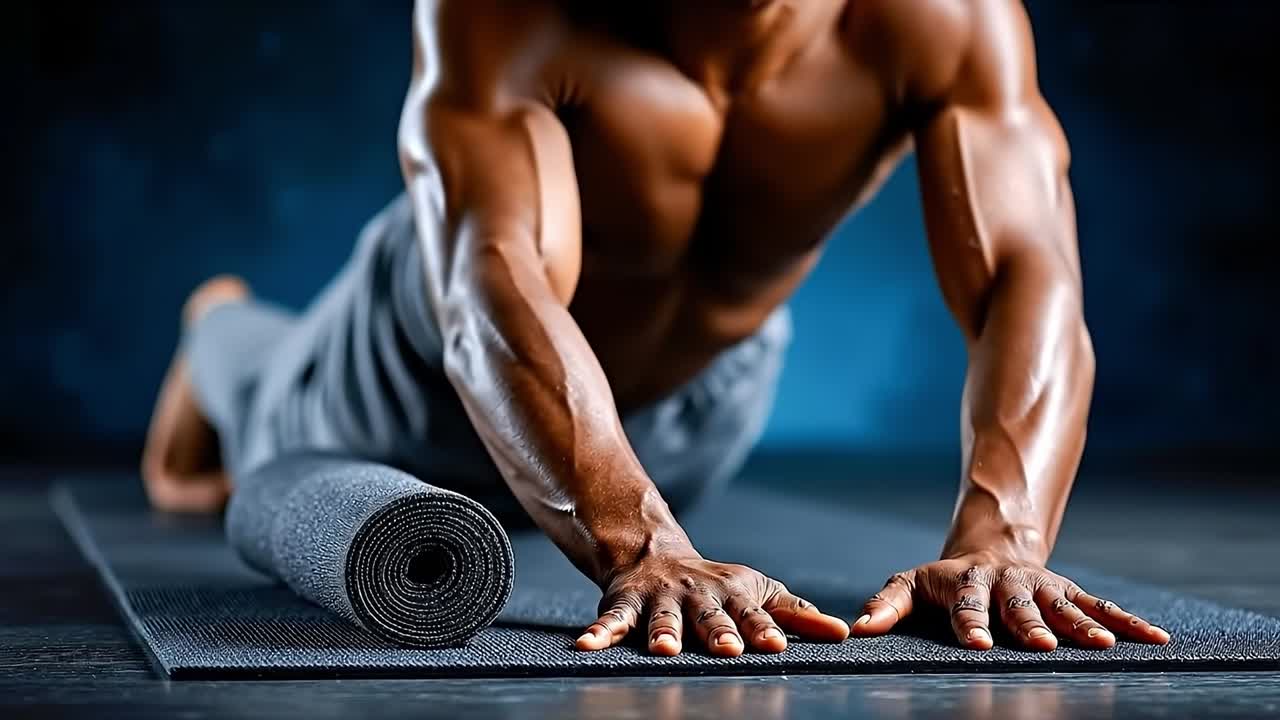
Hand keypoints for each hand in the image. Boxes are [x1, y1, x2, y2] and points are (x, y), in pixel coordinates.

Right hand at [576, 550, 849, 655]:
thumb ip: (797, 614)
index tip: (776, 645)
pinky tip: (586, 645)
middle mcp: (698, 595)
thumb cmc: (717, 585)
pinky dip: (599, 631)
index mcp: (733, 595)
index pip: (754, 615)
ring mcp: (661, 599)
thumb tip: (844, 634)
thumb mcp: (759, 592)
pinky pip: (612, 619)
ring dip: (662, 632)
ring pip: (662, 618)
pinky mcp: (626, 603)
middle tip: (729, 649)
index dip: (765, 629)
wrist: (654, 553)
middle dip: (718, 632)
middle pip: (710, 617)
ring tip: (662, 650)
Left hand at [850, 551, 1170, 650]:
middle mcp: (1008, 583)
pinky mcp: (1069, 592)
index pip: (967, 605)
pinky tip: (1155, 639)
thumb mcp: (911, 586)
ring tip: (1103, 646)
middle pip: (1019, 605)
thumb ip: (887, 605)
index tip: (978, 646)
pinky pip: (1101, 607)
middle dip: (1031, 626)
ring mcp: (1042, 587)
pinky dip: (1128, 622)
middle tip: (1042, 647)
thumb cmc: (944, 582)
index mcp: (967, 583)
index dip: (971, 624)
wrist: (990, 549)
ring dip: (1082, 625)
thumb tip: (858, 629)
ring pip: (1064, 605)